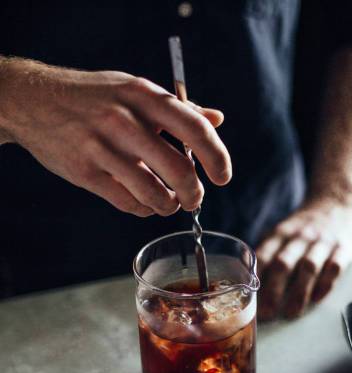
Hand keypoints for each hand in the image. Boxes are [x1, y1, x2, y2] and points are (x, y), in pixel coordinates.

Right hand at [0, 59, 231, 215]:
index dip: (216, 157)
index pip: (195, 128)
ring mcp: (103, 148)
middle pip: (179, 171)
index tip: (222, 176)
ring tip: (168, 202)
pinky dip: (143, 209)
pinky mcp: (86, 173)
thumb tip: (216, 119)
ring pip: (154, 194)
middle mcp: (125, 121)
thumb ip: (177, 109)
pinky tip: (144, 203)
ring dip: (168, 206)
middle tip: (194, 199)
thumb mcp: (135, 90)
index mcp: (144, 95)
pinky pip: (128, 203)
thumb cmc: (94, 97)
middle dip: (194, 194)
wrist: (35, 101)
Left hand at [256, 198, 351, 319]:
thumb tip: (249, 280)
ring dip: (299, 293)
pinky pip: (334, 267)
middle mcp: (300, 236)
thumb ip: (268, 252)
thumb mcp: (281, 231)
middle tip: (268, 314)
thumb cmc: (304, 224)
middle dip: (273, 291)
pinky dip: (325, 284)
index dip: (255, 280)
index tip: (250, 300)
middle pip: (283, 264)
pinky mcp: (344, 247)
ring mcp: (323, 241)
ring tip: (291, 313)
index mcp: (280, 233)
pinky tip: (317, 299)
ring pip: (309, 267)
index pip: (263, 256)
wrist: (337, 199)